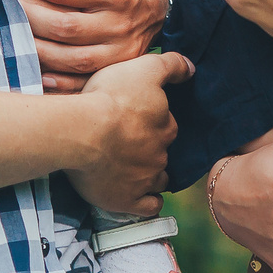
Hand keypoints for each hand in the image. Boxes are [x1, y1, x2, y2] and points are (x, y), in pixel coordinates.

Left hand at [8, 0, 170, 91]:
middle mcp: (120, 23)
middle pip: (64, 27)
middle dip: (28, 16)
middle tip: (7, 4)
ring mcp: (120, 51)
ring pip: (71, 59)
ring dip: (36, 49)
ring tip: (13, 34)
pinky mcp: (116, 69)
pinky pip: (82, 82)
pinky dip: (56, 82)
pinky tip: (34, 70)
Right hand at [67, 50, 191, 213]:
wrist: (80, 131)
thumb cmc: (110, 97)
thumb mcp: (144, 68)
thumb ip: (171, 65)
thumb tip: (192, 69)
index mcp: (165, 126)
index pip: (166, 125)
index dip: (153, 121)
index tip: (136, 118)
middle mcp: (159, 155)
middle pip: (160, 152)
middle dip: (149, 148)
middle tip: (127, 141)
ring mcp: (145, 180)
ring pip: (157, 179)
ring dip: (150, 175)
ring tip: (130, 168)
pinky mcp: (127, 201)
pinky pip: (148, 207)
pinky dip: (147, 202)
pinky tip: (141, 195)